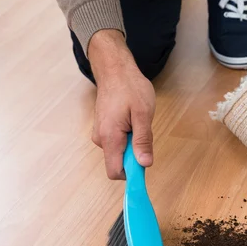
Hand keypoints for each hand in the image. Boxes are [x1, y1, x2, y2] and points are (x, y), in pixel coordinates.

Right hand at [88, 30, 155, 179]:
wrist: (114, 69)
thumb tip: (144, 164)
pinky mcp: (104, 129)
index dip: (131, 176)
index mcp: (110, 137)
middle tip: (144, 134)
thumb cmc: (130, 87)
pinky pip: (117, 142)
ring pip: (119, 152)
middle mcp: (101, 139)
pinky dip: (127, 137)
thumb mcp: (143, 114)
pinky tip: (132, 120)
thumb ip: (143, 141)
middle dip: (135, 156)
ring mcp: (101, 134)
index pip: (115, 172)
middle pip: (119, 163)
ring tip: (137, 122)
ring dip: (132, 145)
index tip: (145, 170)